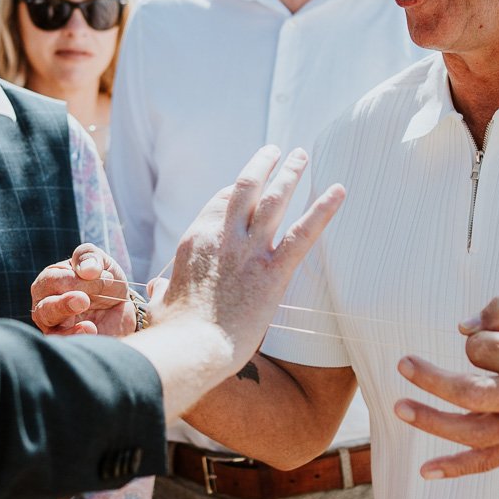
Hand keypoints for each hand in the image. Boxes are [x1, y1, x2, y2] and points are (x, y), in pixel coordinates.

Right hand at [31, 243, 137, 335]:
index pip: (53, 280)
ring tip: (88, 320)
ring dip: (65, 320)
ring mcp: (52, 325)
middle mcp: (45, 302)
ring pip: (47, 324)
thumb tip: (87, 270)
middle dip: (64, 303)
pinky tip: (92, 329)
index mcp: (50, 278)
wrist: (121, 309)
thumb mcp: (102, 262)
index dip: (77, 280)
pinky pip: (61, 341)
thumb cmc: (105, 282)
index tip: (106, 279)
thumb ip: (91, 257)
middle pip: (43, 305)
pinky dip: (75, 335)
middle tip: (85, 300)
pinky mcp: (65, 340)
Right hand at [157, 145, 342, 370]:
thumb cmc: (174, 331)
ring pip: (274, 200)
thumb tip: (159, 286)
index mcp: (195, 239)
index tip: (252, 185)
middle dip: (264, 165)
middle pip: (246, 188)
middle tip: (279, 151)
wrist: (191, 347)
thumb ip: (164, 288)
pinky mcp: (273, 272)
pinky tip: (339, 192)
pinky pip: (303, 234)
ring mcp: (249, 251)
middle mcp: (222, 236)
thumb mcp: (162, 301)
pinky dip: (323, 210)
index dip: (238, 191)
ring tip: (302, 156)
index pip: (220, 202)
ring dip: (291, 174)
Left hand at [394, 296, 498, 479]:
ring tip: (399, 406)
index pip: (486, 350)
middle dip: (433, 379)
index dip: (479, 338)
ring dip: (432, 421)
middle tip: (402, 362)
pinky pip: (487, 462)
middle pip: (472, 394)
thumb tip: (461, 328)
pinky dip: (456, 468)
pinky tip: (425, 470)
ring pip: (472, 432)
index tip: (492, 335)